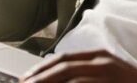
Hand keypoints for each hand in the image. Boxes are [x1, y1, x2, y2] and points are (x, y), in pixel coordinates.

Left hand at [20, 49, 136, 82]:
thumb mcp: (109, 74)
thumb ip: (88, 75)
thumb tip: (60, 79)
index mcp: (99, 56)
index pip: (64, 59)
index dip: (42, 69)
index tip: (26, 79)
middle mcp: (103, 61)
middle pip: (64, 67)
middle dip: (40, 78)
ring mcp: (110, 73)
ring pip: (73, 79)